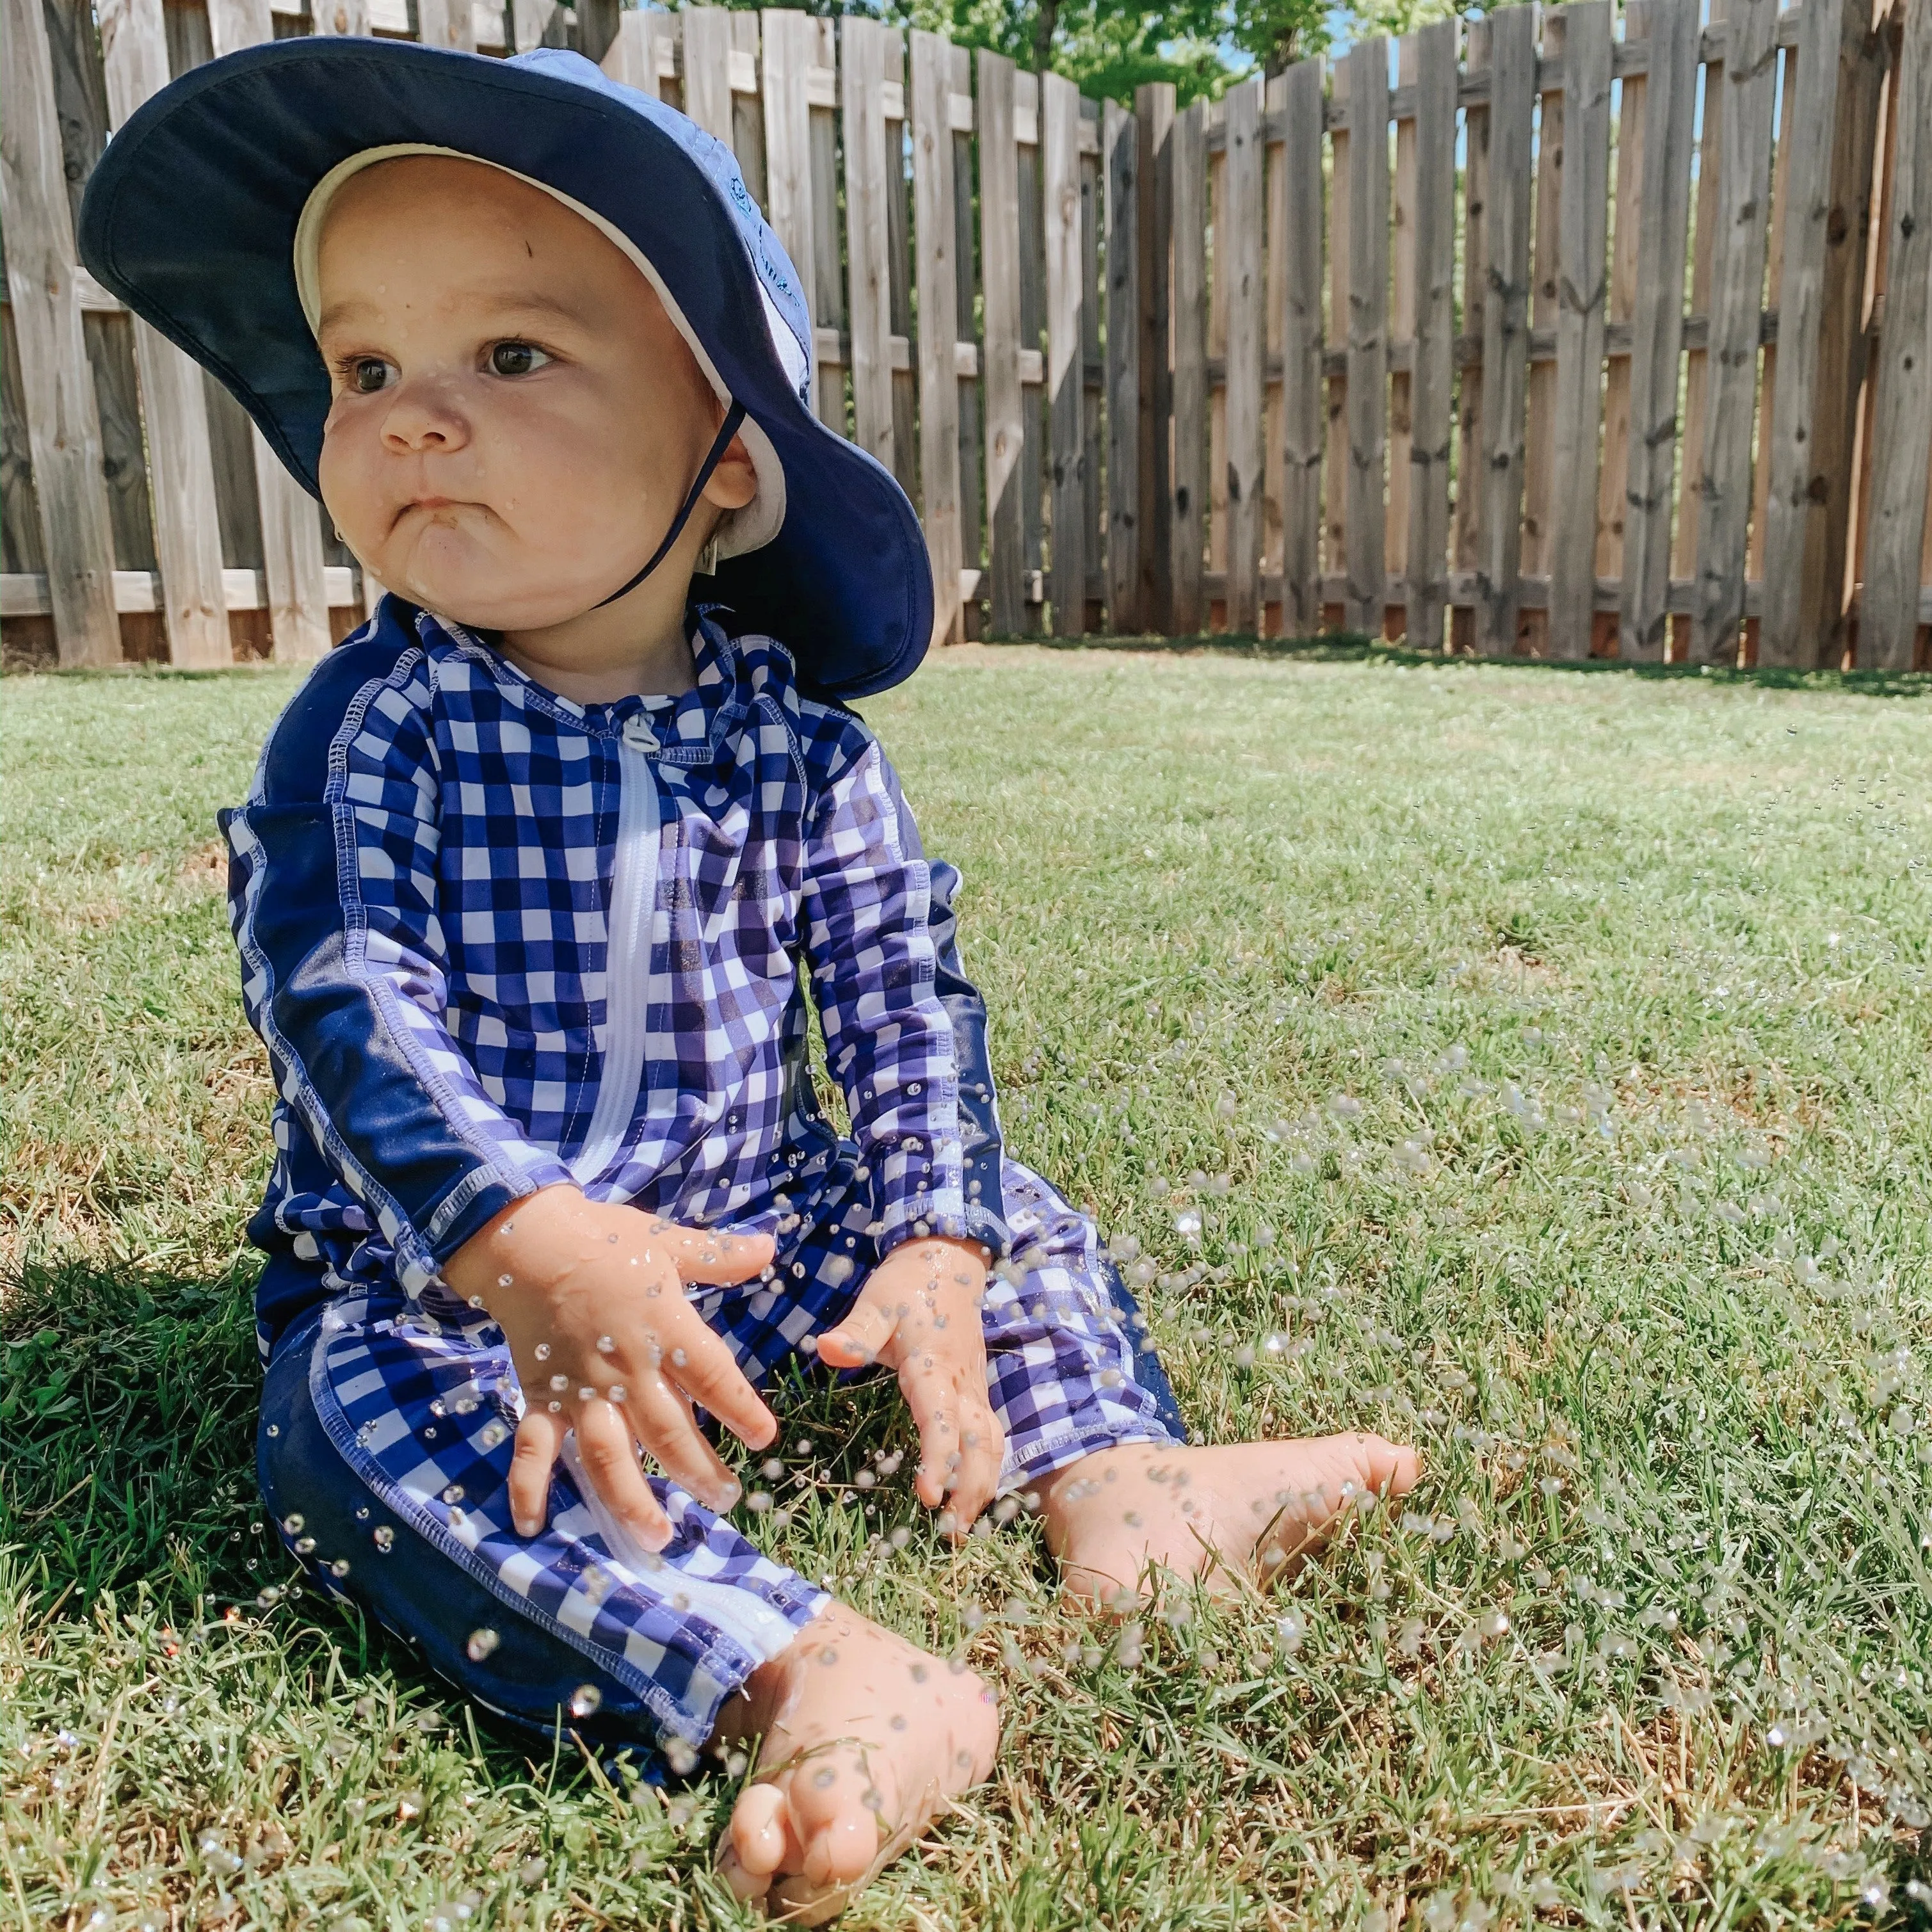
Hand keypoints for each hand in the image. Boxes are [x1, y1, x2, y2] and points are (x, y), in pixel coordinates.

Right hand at [446, 1185, 777, 1548]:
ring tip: (658, 1537)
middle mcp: (625, 1368)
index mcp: (663, 1328)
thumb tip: (771, 1249)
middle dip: (699, 1472)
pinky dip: (529, 1487)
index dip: (741, 1410)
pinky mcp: (542, 1397)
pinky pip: (534, 1448)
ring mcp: (581, 1389)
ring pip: (610, 1455)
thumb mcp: (667, 1241)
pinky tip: (532, 1525)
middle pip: (668, 1432)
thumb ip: (719, 1256)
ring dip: (633, 1500)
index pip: (713, 1378)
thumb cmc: (604, 1240)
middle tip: (726, 1500)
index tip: (765, 1439)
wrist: (529, 1240)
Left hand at [816, 1237, 1001, 1539]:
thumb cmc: (907, 1286)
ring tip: (963, 1528)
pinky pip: (990, 1435)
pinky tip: (974, 1494)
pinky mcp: (976, 1392)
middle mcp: (962, 1383)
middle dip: (970, 1488)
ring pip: (991, 1442)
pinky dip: (987, 1468)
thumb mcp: (877, 1303)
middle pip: (978, 1442)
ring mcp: (974, 1389)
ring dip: (983, 1484)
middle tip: (953, 1534)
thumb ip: (857, 1332)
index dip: (937, 1458)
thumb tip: (828, 1349)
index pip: (940, 1419)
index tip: (928, 1496)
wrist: (948, 1262)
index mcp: (934, 1366)